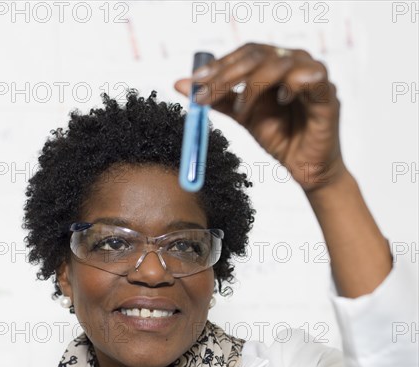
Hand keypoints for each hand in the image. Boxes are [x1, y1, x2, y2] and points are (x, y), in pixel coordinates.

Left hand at [174, 43, 347, 192]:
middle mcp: (294, 62)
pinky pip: (310, 76)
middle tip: (206, 96)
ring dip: (253, 85)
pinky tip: (280, 102)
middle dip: (227, 75)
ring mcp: (312, 75)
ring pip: (278, 63)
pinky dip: (291, 86)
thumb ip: (217, 99)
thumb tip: (182, 85)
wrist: (305, 169)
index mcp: (274, 64)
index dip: (219, 65)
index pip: (245, 54)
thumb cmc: (281, 138)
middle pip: (258, 54)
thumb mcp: (243, 116)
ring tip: (241, 110)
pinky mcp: (328, 94)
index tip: (195, 82)